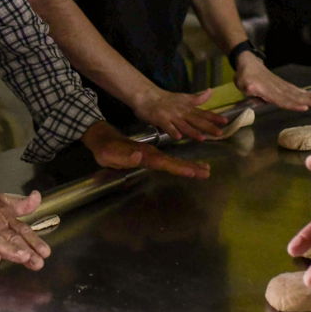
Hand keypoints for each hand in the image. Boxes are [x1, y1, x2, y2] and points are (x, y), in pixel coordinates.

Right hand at [0, 184, 49, 268]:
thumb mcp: (1, 199)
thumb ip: (21, 204)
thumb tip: (37, 198)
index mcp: (5, 217)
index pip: (23, 231)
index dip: (35, 241)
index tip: (46, 253)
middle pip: (13, 238)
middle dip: (27, 250)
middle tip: (38, 262)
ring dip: (11, 249)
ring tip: (23, 257)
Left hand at [81, 121, 210, 178]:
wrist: (104, 139)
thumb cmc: (106, 150)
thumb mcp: (111, 154)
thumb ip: (125, 156)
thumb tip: (139, 156)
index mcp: (144, 155)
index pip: (164, 162)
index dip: (178, 167)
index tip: (192, 171)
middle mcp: (151, 154)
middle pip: (173, 161)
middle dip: (190, 167)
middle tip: (207, 172)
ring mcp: (152, 155)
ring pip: (173, 161)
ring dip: (190, 165)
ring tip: (205, 169)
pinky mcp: (151, 157)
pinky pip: (169, 162)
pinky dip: (180, 164)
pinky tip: (188, 167)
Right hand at [131, 86, 225, 140]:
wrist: (146, 95)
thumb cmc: (165, 98)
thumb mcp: (183, 97)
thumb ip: (197, 98)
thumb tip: (210, 92)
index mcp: (187, 107)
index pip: (203, 113)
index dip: (214, 117)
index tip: (225, 121)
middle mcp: (181, 112)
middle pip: (197, 120)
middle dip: (208, 127)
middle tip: (219, 133)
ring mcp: (171, 116)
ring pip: (184, 125)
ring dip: (193, 132)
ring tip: (202, 138)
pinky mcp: (160, 119)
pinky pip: (167, 127)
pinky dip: (173, 131)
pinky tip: (178, 137)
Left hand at [233, 56, 310, 110]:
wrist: (248, 63)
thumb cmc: (244, 76)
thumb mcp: (242, 83)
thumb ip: (248, 88)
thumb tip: (251, 89)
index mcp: (267, 90)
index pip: (282, 100)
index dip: (293, 104)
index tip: (304, 107)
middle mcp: (277, 88)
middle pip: (294, 96)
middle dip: (308, 100)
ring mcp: (280, 85)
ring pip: (296, 92)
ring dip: (309, 96)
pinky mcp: (282, 84)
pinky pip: (294, 89)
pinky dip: (304, 92)